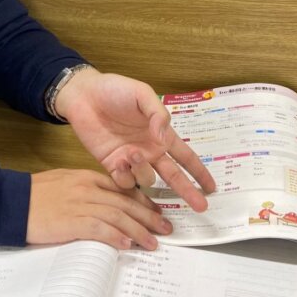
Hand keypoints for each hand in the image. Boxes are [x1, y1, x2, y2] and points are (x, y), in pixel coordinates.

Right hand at [26, 169, 172, 249]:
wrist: (11, 201)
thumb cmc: (33, 195)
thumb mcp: (63, 183)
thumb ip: (84, 190)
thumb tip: (104, 205)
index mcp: (85, 177)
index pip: (121, 189)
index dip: (142, 201)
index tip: (155, 211)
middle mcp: (87, 188)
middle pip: (126, 202)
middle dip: (149, 217)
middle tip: (165, 228)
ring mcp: (80, 204)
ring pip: (118, 216)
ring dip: (139, 230)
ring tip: (153, 243)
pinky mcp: (71, 221)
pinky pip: (100, 228)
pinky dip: (115, 236)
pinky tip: (127, 244)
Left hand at [54, 68, 216, 211]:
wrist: (83, 95)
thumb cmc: (114, 90)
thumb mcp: (142, 94)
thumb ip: (158, 115)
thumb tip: (164, 140)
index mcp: (160, 134)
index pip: (185, 156)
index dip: (199, 171)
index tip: (212, 188)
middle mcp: (149, 150)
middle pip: (173, 176)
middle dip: (187, 190)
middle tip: (201, 207)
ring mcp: (131, 160)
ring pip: (147, 179)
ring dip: (143, 171)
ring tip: (133, 152)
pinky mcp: (111, 165)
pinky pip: (124, 182)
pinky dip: (124, 176)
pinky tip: (119, 161)